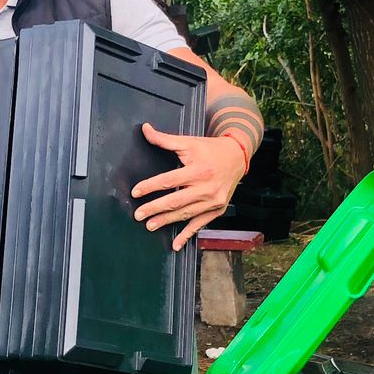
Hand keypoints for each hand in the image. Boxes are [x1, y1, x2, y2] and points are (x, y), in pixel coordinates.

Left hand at [131, 125, 247, 250]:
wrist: (237, 157)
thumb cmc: (210, 149)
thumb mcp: (189, 142)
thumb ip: (165, 139)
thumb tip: (145, 129)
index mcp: (198, 170)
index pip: (168, 180)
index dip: (150, 186)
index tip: (136, 192)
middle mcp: (206, 187)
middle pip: (175, 201)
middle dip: (154, 209)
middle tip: (138, 215)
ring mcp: (213, 201)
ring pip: (185, 214)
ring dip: (167, 221)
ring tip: (150, 225)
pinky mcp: (217, 210)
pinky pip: (200, 224)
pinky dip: (187, 235)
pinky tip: (176, 244)